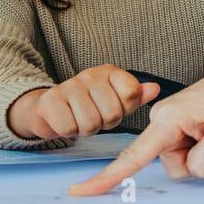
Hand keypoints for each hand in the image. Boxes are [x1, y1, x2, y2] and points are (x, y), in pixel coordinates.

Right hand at [8, 64, 160, 139]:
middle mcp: (90, 75)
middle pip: (112, 114)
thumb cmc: (88, 104)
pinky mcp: (49, 102)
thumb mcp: (115, 98)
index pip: (131, 94)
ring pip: (91, 124)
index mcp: (109, 72)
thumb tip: (155, 88)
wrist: (49, 107)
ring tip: (80, 119)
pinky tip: (66, 121)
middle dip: (105, 123)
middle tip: (94, 116)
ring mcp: (68, 86)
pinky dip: (69, 131)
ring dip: (86, 129)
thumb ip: (135, 95)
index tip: (115, 107)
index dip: (125, 109)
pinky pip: (69, 129)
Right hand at [68, 61, 203, 194]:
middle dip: (197, 158)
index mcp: (166, 119)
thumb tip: (186, 171)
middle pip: (172, 163)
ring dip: (203, 150)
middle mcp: (161, 118)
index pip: (133, 156)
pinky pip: (188, 148)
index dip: (106, 178)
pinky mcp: (180, 121)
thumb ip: (202, 164)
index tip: (78, 192)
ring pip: (182, 158)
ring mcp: (170, 120)